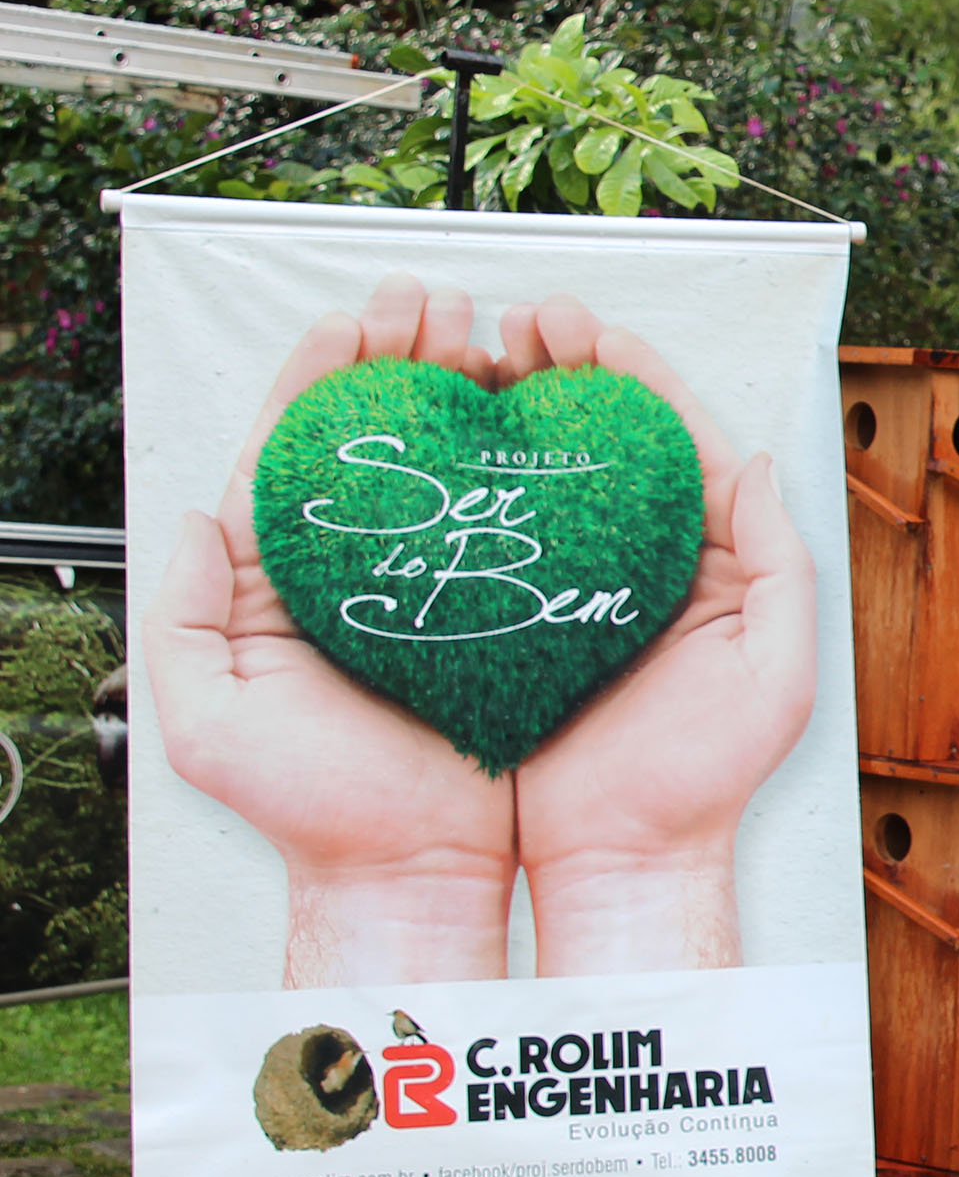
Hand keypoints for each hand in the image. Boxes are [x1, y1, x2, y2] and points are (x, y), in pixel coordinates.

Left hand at [142, 275, 517, 985]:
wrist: (416, 872)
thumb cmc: (315, 810)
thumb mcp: (209, 720)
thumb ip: (182, 617)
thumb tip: (200, 514)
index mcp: (292, 576)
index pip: (304, 445)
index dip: (329, 371)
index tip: (362, 319)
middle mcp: (374, 567)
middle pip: (388, 433)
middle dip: (410, 353)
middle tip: (440, 304)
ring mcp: (448, 585)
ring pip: (465, 460)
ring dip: (480, 389)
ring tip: (505, 336)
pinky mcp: (516, 611)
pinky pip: (532, 518)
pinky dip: (543, 460)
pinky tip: (557, 420)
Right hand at [505, 296, 817, 974]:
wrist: (624, 860)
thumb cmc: (708, 777)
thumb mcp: (774, 667)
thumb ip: (778, 561)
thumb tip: (756, 458)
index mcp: (702, 558)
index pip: (667, 439)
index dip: (628, 374)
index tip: (581, 325)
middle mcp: (634, 560)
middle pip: (595, 438)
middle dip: (558, 369)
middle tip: (514, 321)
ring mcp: (568, 587)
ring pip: (533, 472)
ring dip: (504, 406)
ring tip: (467, 352)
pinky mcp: (509, 620)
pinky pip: (484, 534)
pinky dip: (459, 482)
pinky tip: (428, 439)